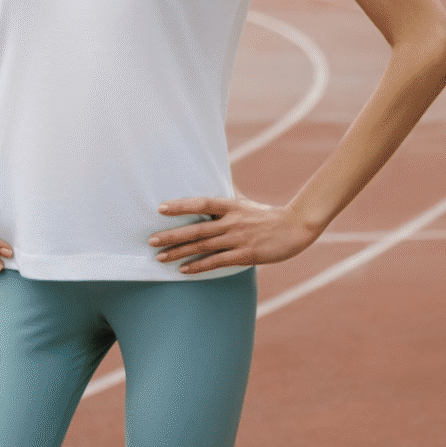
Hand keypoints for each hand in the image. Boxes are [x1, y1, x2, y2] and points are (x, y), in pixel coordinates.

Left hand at [148, 194, 318, 274]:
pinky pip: (217, 262)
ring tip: (161, 258)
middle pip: (196, 229)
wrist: (294, 228)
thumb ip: (228, 193)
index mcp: (230, 205)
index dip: (180, 205)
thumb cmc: (266, 214)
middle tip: (151, 240)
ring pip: (203, 247)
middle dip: (172, 235)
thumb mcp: (244, 201)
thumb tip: (215, 176)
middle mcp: (231, 221)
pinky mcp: (245, 255)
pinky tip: (184, 270)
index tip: (160, 208)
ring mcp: (238, 239)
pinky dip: (199, 266)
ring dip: (180, 253)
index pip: (201, 203)